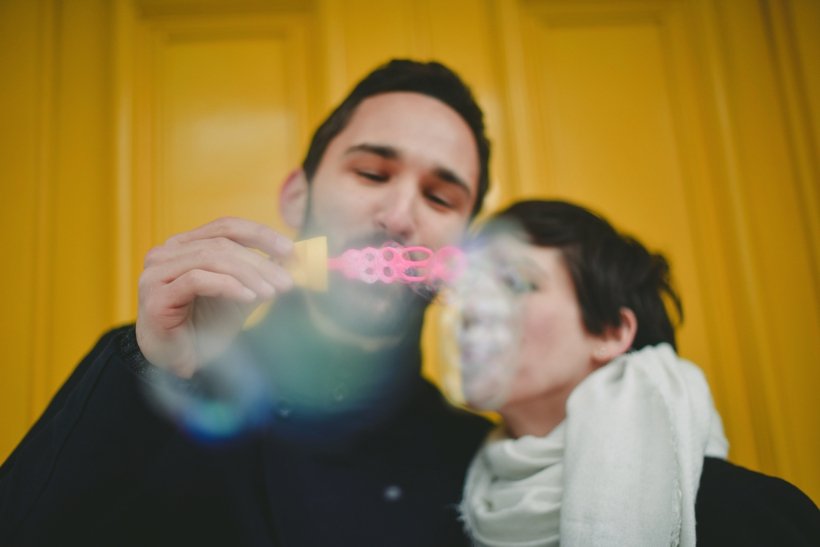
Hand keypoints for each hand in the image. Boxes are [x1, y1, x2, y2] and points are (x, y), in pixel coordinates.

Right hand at [135, 217, 293, 377]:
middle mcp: (166, 253)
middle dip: (260, 262)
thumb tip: (288, 256)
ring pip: (212, 259)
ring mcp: (157, 273)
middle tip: (286, 281)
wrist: (178, 361)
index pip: (226, 227)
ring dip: (249, 275)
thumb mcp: (239, 295)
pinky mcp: (156, 295)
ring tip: (272, 292)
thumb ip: (258, 275)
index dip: (260, 234)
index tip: (290, 250)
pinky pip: (198, 279)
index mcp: (184, 245)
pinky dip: (229, 286)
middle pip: (222, 243)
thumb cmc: (204, 327)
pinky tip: (249, 298)